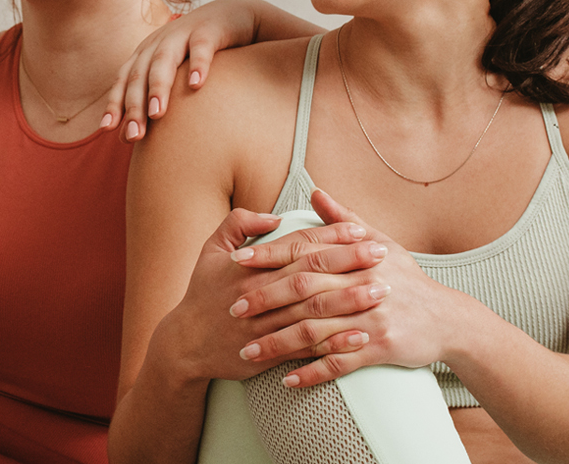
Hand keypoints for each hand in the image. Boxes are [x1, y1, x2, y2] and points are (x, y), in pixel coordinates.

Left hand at [102, 0, 264, 141]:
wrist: (233, 16)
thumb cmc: (198, 54)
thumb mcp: (173, 75)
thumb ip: (151, 101)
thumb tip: (124, 138)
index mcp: (147, 53)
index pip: (125, 80)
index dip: (115, 103)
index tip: (107, 129)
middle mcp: (160, 42)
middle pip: (141, 74)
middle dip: (135, 105)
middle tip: (134, 135)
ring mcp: (183, 33)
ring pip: (164, 60)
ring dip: (158, 87)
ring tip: (156, 113)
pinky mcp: (210, 29)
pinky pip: (201, 47)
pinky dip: (198, 64)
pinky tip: (196, 85)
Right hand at [158, 206, 388, 383]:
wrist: (185, 345)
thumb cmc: (202, 293)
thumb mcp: (211, 249)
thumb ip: (238, 222)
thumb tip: (274, 214)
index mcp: (250, 266)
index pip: (298, 246)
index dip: (330, 237)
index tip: (360, 231)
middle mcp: (260, 293)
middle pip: (312, 275)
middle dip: (349, 263)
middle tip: (383, 254)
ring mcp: (266, 325)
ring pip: (314, 311)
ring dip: (350, 301)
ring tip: (382, 291)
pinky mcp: (270, 352)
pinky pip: (308, 347)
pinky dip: (335, 342)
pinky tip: (361, 336)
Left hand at [232, 189, 468, 387]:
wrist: (447, 318)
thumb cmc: (407, 278)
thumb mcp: (381, 242)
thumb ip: (343, 220)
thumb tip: (314, 192)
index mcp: (358, 257)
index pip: (304, 252)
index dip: (269, 256)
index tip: (236, 261)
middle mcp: (363, 286)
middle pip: (304, 292)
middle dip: (265, 301)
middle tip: (232, 309)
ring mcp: (371, 319)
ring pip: (316, 332)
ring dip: (278, 343)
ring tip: (248, 352)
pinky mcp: (380, 349)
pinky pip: (339, 363)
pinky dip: (311, 372)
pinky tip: (286, 379)